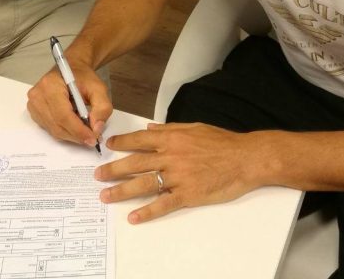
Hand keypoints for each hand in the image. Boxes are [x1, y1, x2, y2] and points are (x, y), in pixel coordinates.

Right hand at [27, 63, 110, 147]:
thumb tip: (96, 128)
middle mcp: (37, 96)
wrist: (71, 69)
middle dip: (76, 135)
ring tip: (84, 129)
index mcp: (50, 86)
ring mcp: (33, 105)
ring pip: (53, 130)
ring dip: (71, 134)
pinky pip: (50, 129)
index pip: (63, 115)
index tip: (92, 139)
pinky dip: (64, 131)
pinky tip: (74, 124)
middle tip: (92, 138)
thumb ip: (102, 107)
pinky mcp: (34, 112)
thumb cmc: (83, 78)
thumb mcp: (99, 88)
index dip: (78, 131)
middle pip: (57, 125)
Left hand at [96, 122, 262, 223]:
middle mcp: (171, 156)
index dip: (122, 142)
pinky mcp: (188, 194)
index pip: (140, 139)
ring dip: (122, 191)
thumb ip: (170, 127)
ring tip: (106, 196)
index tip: (108, 146)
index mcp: (172, 138)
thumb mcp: (195, 127)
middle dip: (114, 169)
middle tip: (98, 175)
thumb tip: (151, 127)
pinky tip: (134, 217)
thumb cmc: (223, 142)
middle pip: (135, 163)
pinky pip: (163, 204)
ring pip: (144, 183)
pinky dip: (147, 211)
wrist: (245, 158)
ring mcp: (178, 176)